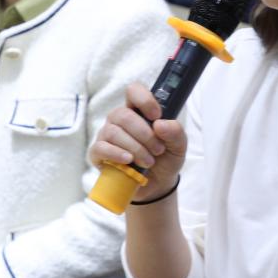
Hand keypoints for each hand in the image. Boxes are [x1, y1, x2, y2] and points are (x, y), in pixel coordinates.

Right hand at [89, 83, 187, 201]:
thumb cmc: (165, 159)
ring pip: (113, 132)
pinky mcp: (98, 153)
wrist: (157, 185)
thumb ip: (175, 132)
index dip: (144, 100)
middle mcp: (120, 120)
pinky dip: (116, 154)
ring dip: (135, 148)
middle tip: (158, 150)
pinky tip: (128, 161)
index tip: (156, 116)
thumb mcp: (179, 146)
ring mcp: (107, 135)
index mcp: (139, 111)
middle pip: (123, 115)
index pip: (134, 91)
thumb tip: (159, 124)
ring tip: (148, 161)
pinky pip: (100, 148)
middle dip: (144, 134)